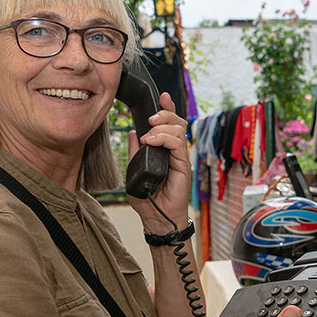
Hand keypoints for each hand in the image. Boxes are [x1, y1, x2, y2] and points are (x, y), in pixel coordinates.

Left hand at [126, 92, 191, 234]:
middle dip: (164, 114)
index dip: (167, 109)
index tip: (161, 97)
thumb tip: (132, 133)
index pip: (169, 124)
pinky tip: (151, 141)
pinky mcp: (184, 166)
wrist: (156, 219)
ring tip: (148, 134)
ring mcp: (180, 158)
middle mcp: (174, 152)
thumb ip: (135, 152)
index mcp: (164, 150)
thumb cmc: (148, 199)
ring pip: (178, 130)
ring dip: (162, 127)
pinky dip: (164, 138)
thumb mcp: (134, 170)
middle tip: (150, 118)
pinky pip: (178, 144)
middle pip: (177, 122)